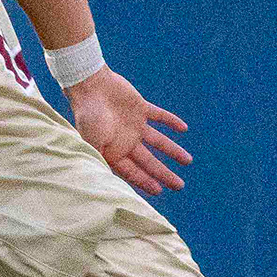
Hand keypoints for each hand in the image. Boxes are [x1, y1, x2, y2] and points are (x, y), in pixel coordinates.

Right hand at [67, 68, 187, 194]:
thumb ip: (102, 160)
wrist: (90, 85)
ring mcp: (133, 124)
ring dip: (173, 150)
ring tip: (188, 161)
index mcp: (113, 150)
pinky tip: (184, 128)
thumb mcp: (93, 142)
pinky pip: (159, 116)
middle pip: (148, 161)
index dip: (146, 181)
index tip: (160, 190)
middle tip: (179, 186)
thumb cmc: (88, 115)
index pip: (132, 171)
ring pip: (158, 141)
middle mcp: (124, 140)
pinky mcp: (140, 108)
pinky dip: (171, 121)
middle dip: (163, 173)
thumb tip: (108, 183)